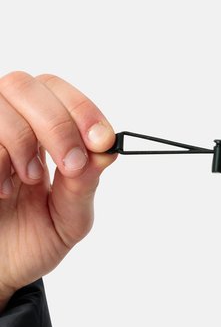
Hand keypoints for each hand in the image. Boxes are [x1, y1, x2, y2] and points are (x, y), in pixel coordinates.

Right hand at [0, 72, 117, 311]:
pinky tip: (1, 189)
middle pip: (26, 85)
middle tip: (72, 164)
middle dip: (58, 124)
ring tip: (29, 180)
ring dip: (23, 142)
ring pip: (2, 105)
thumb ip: (85, 185)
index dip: (82, 109)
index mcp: (40, 130)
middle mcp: (7, 123)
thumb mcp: (70, 219)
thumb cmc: (31, 240)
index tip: (101, 140)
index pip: (58, 92)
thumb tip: (105, 152)